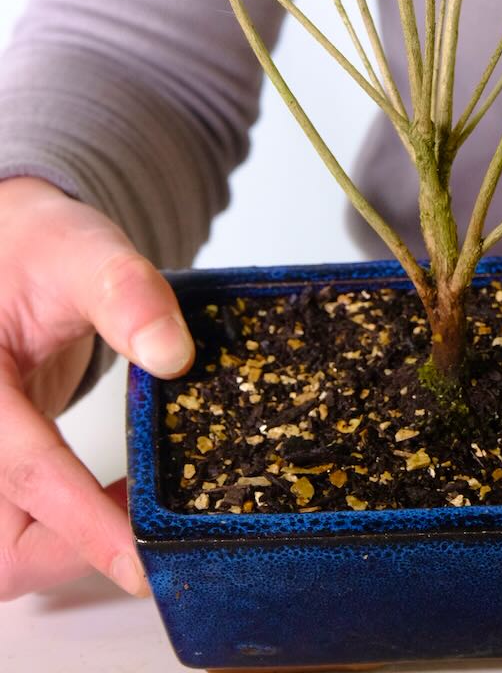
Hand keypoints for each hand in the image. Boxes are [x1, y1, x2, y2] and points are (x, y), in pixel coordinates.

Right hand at [0, 177, 194, 600]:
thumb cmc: (35, 250)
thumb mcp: (81, 249)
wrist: (10, 249)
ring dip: (72, 550)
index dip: (86, 524)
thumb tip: (175, 357)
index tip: (143, 560)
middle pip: (6, 546)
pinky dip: (69, 536)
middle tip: (160, 520)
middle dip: (80, 549)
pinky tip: (120, 503)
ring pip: (8, 555)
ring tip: (141, 510)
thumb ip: (125, 292)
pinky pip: (19, 535)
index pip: (25, 470)